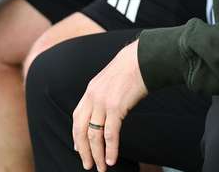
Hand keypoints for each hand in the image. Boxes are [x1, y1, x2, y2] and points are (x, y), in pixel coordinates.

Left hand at [72, 40, 147, 171]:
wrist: (142, 58)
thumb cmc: (131, 69)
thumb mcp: (111, 81)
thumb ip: (105, 95)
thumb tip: (107, 110)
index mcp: (90, 90)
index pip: (77, 117)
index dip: (76, 135)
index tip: (78, 148)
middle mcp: (92, 97)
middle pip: (81, 129)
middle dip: (83, 150)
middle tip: (87, 165)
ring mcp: (103, 102)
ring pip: (94, 135)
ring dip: (97, 154)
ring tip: (101, 167)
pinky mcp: (116, 107)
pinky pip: (110, 133)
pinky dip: (110, 149)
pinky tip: (111, 159)